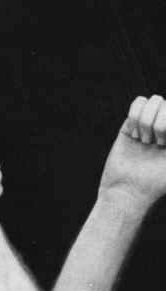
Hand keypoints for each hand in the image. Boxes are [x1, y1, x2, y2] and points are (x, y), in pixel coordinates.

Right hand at [97, 94, 165, 209]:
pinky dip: (135, 117)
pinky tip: (134, 135)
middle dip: (161, 123)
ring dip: (147, 121)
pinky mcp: (131, 124)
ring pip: (154, 100)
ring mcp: (150, 124)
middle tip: (157, 144)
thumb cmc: (157, 182)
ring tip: (144, 141)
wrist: (128, 190)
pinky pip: (138, 103)